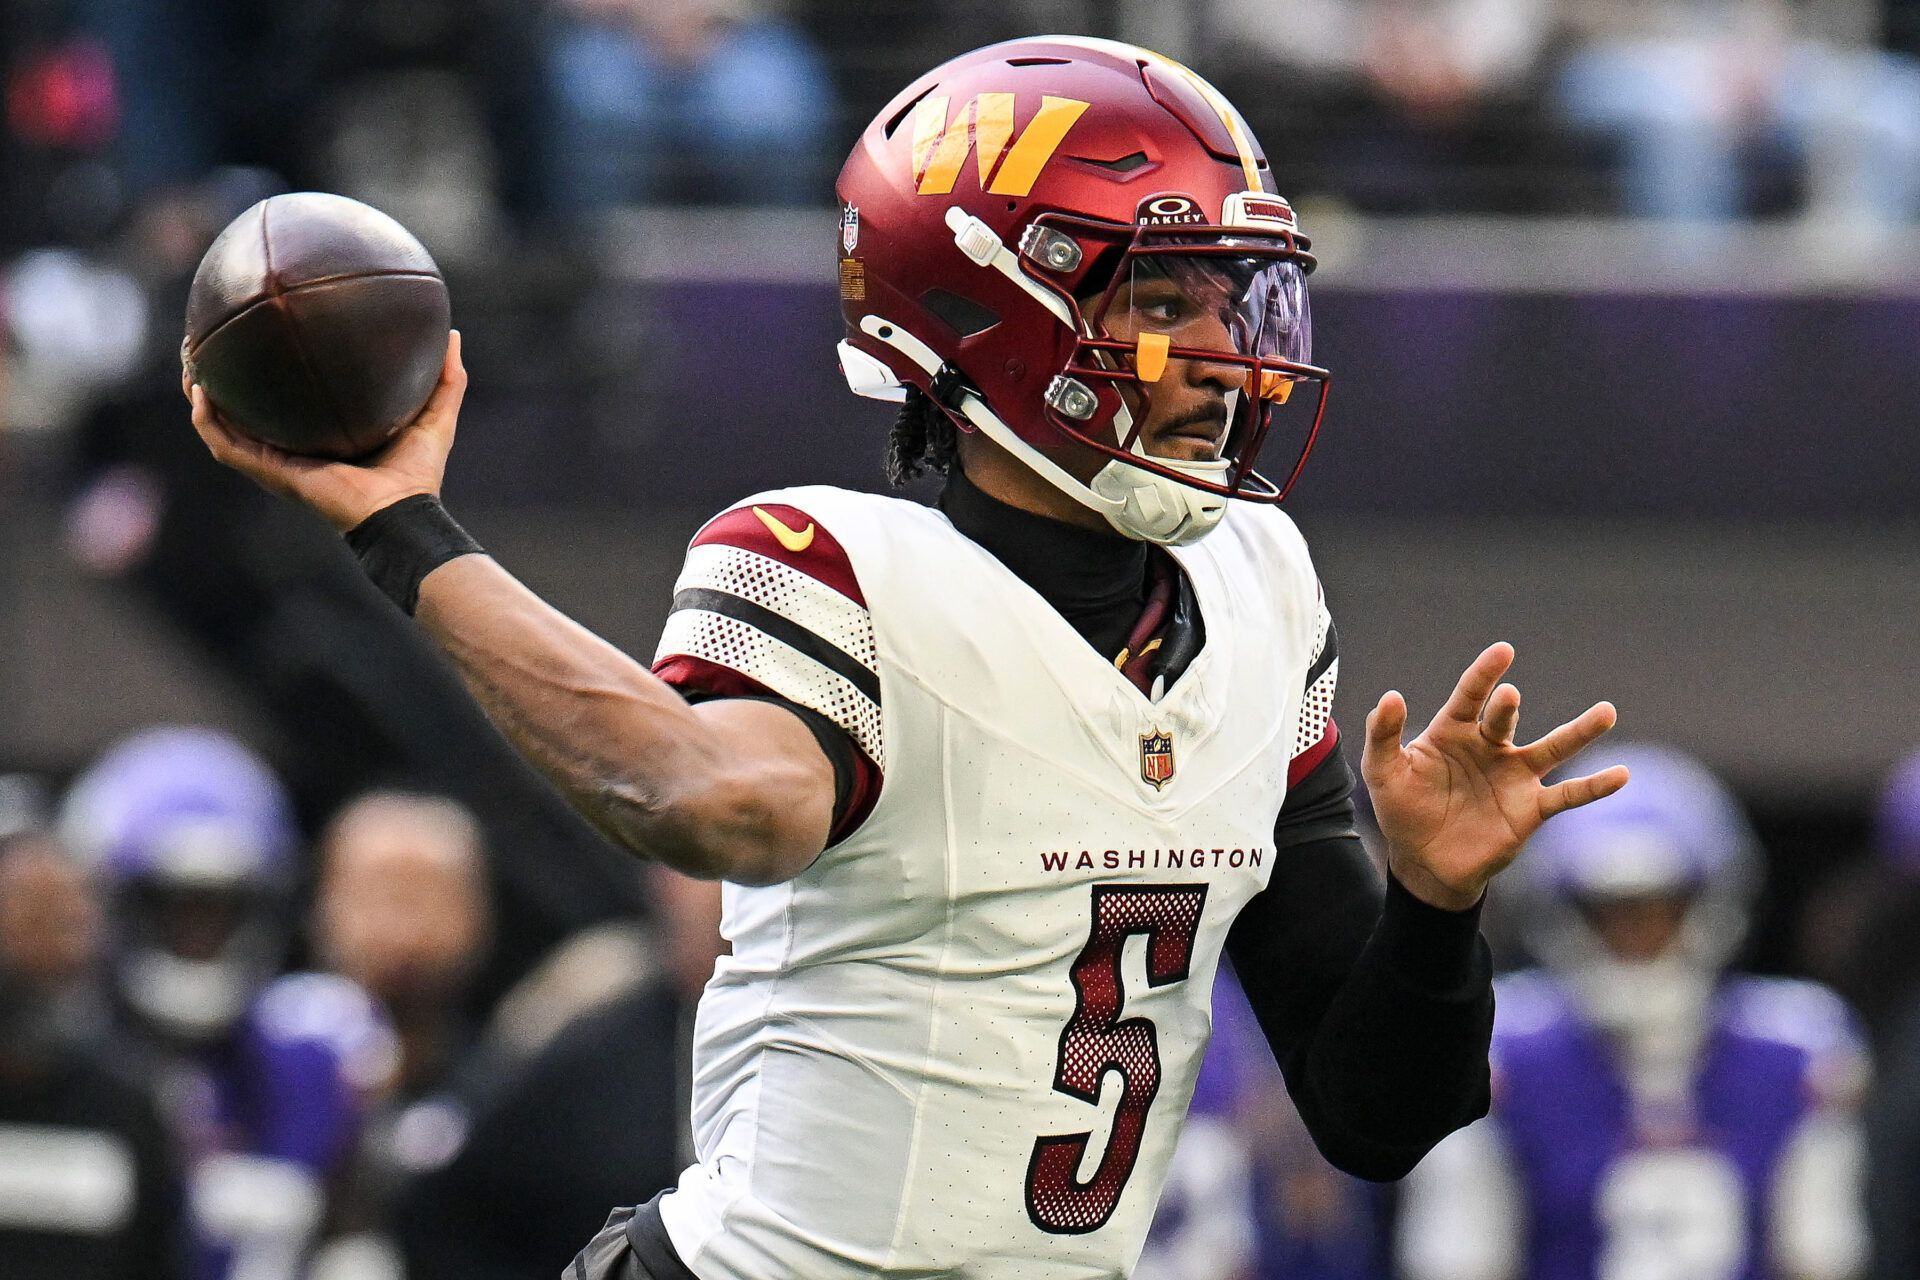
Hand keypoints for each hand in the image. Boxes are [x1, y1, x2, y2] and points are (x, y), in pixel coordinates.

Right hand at [185, 330, 467, 531]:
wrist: (402, 514)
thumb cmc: (419, 475)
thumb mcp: (434, 415)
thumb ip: (446, 377)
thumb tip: (454, 333)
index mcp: (321, 434)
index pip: (286, 401)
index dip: (269, 372)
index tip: (258, 335)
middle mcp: (293, 448)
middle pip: (243, 409)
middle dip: (221, 376)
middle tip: (206, 341)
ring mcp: (277, 462)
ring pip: (222, 426)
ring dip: (200, 394)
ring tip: (190, 359)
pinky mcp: (271, 473)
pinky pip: (227, 445)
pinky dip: (209, 421)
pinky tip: (201, 392)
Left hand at [1361, 642, 1627, 911]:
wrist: (1424, 864)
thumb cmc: (1403, 811)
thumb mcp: (1383, 773)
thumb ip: (1383, 736)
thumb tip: (1390, 696)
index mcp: (1453, 732)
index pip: (1471, 695)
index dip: (1484, 674)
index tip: (1503, 650)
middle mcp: (1489, 748)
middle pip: (1504, 720)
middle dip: (1505, 708)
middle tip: (1508, 697)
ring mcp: (1514, 777)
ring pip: (1553, 748)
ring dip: (1579, 732)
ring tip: (1606, 712)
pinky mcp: (1530, 809)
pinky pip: (1568, 795)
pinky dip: (1594, 787)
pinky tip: (1621, 775)